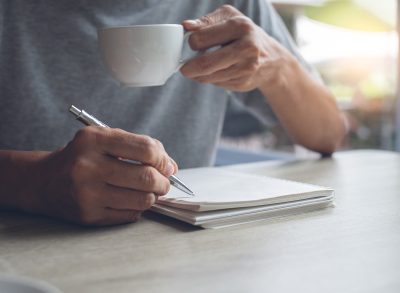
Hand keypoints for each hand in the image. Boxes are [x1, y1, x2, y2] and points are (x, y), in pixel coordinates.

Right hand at [29, 127, 177, 225]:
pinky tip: (129, 200)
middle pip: (146, 177)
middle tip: (163, 183)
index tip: (167, 166)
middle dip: (164, 182)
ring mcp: (87, 194)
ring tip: (148, 191)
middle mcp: (88, 166)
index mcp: (94, 140)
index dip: (163, 159)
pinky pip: (130, 215)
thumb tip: (171, 167)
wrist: (44, 181)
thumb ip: (139, 147)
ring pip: (142, 200)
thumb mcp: (105, 140)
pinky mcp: (88, 215)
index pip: (146, 149)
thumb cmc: (83, 157)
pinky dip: (138, 208)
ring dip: (153, 197)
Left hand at [181, 5, 292, 92]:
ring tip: (197, 68)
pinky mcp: (243, 83)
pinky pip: (216, 84)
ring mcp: (246, 68)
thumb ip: (206, 21)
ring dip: (197, 75)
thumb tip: (186, 26)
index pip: (201, 39)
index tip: (193, 43)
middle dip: (189, 68)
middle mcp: (246, 48)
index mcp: (241, 26)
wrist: (271, 58)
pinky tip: (214, 72)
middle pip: (205, 64)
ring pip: (208, 77)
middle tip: (184, 68)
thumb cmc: (244, 34)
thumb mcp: (229, 18)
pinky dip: (209, 79)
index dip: (192, 42)